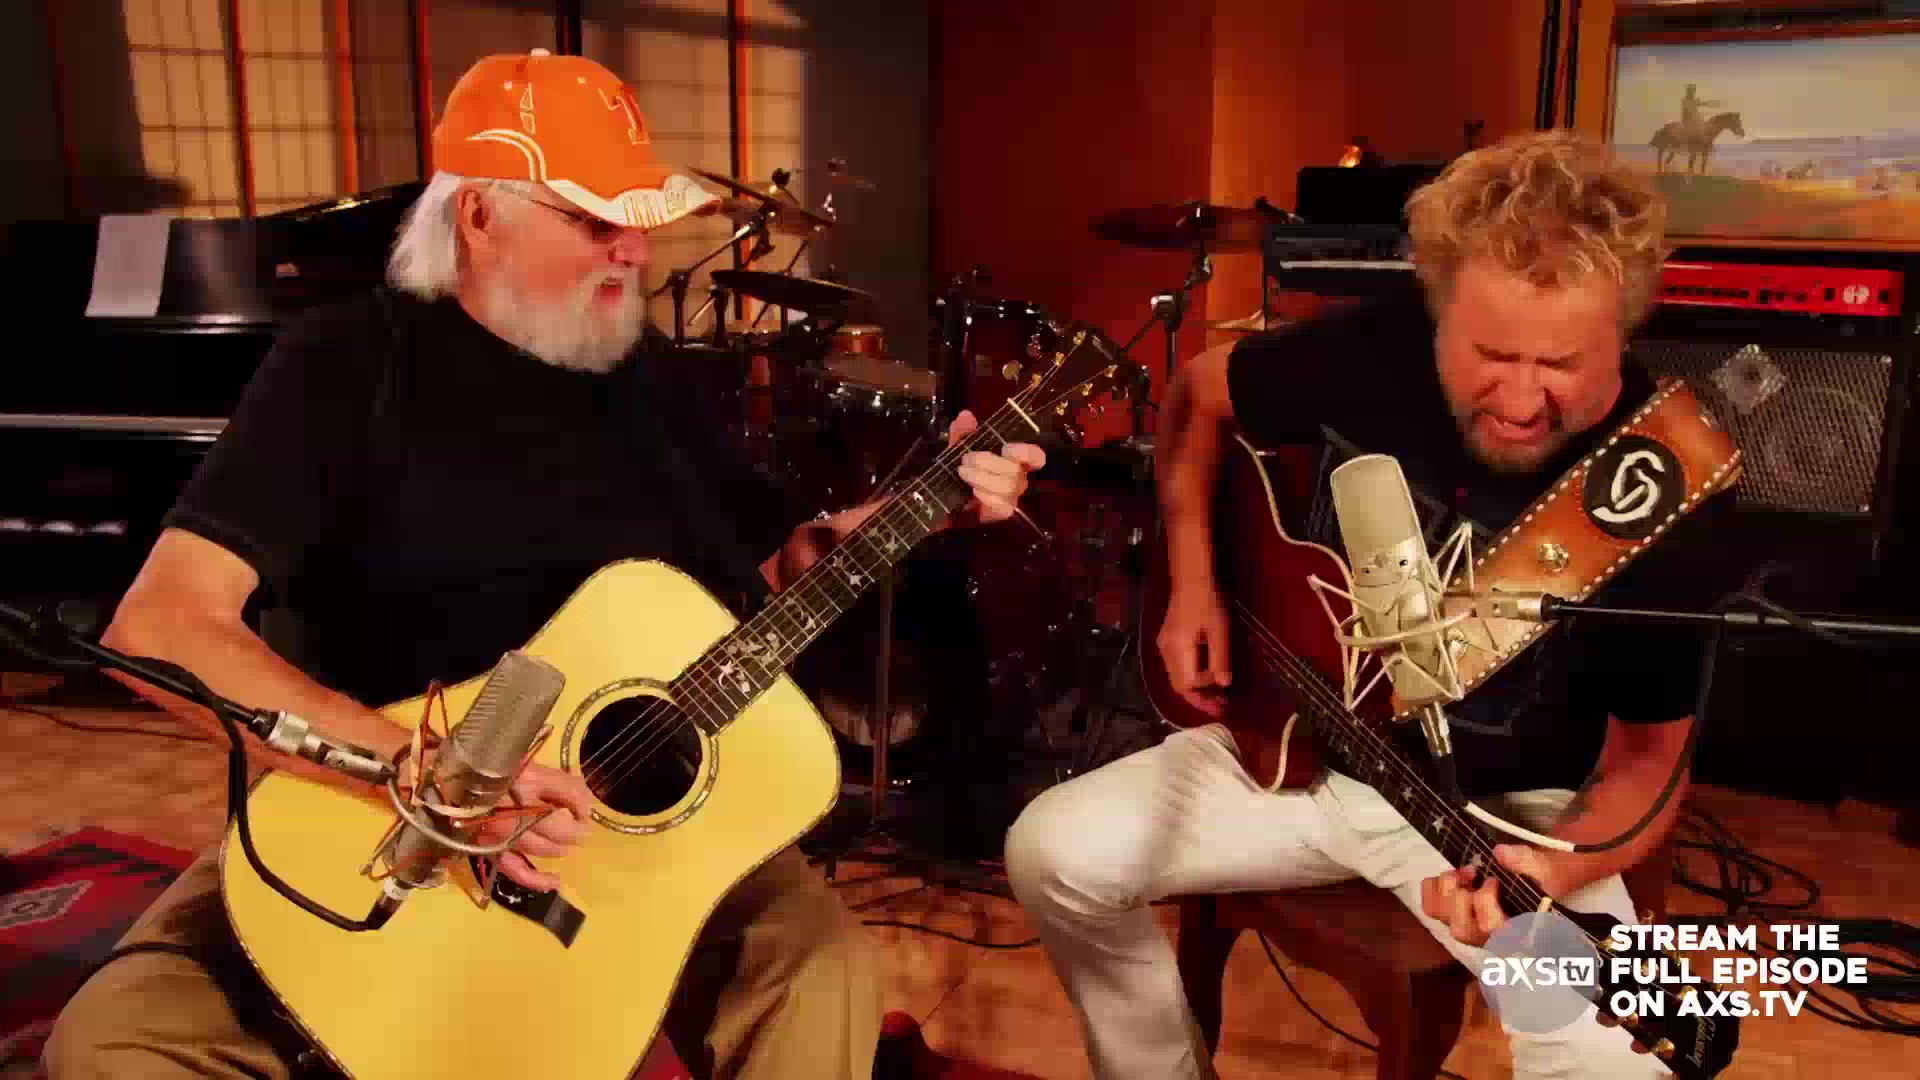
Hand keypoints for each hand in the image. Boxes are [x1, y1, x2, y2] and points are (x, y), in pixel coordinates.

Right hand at [472, 763, 593, 892]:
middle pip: (562, 827)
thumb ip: (555, 779)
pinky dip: (538, 879)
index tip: (580, 803)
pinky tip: (555, 881)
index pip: (571, 795)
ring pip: (545, 848)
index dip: (582, 802)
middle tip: (576, 823)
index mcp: (526, 780)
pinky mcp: (489, 849)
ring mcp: (502, 833)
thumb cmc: (484, 764)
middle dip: (575, 828)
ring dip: (561, 845)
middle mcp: (516, 809)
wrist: (441, 780)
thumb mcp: (523, 761)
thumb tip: (584, 798)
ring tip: (564, 840)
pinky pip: (517, 870)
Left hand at [946, 410, 1045, 524]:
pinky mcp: (1001, 513)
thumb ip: (962, 434)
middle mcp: (1017, 479)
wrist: (947, 503)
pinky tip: (974, 492)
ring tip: (963, 473)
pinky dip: (988, 497)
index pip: (1035, 457)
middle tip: (965, 459)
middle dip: (987, 462)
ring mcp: (1011, 498)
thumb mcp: (957, 450)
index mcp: (1013, 461)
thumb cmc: (960, 473)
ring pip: (1009, 487)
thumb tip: (966, 415)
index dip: (1026, 452)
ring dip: (983, 478)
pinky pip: (1002, 506)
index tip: (1006, 448)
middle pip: (1015, 471)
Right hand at [1156, 583, 1230, 715]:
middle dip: (1198, 698)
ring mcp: (1164, 647)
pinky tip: (1205, 676)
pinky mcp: (1166, 643)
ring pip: (1176, 678)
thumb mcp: (1219, 631)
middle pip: (1178, 685)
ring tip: (1215, 694)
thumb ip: (1220, 658)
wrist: (1190, 581)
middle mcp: (1167, 651)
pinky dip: (1189, 678)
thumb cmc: (1208, 603)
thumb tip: (1223, 684)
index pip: (1187, 684)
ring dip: (1194, 689)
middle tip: (1219, 706)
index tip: (1221, 701)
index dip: (1203, 695)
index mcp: (1179, 648)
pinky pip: (1176, 668)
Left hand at [1418, 844, 1558, 947]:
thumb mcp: (1543, 869)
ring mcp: (1466, 926)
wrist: (1534, 881)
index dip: (1484, 902)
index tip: (1492, 880)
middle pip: (1460, 930)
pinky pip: (1429, 906)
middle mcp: (1486, 937)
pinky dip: (1433, 887)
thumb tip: (1500, 853)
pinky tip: (1453, 876)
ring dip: (1445, 888)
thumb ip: (1526, 862)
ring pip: (1441, 918)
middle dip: (1460, 896)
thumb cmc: (1539, 880)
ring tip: (1461, 872)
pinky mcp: (1452, 915)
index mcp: (1513, 932)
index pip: (1490, 931)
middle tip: (1473, 872)